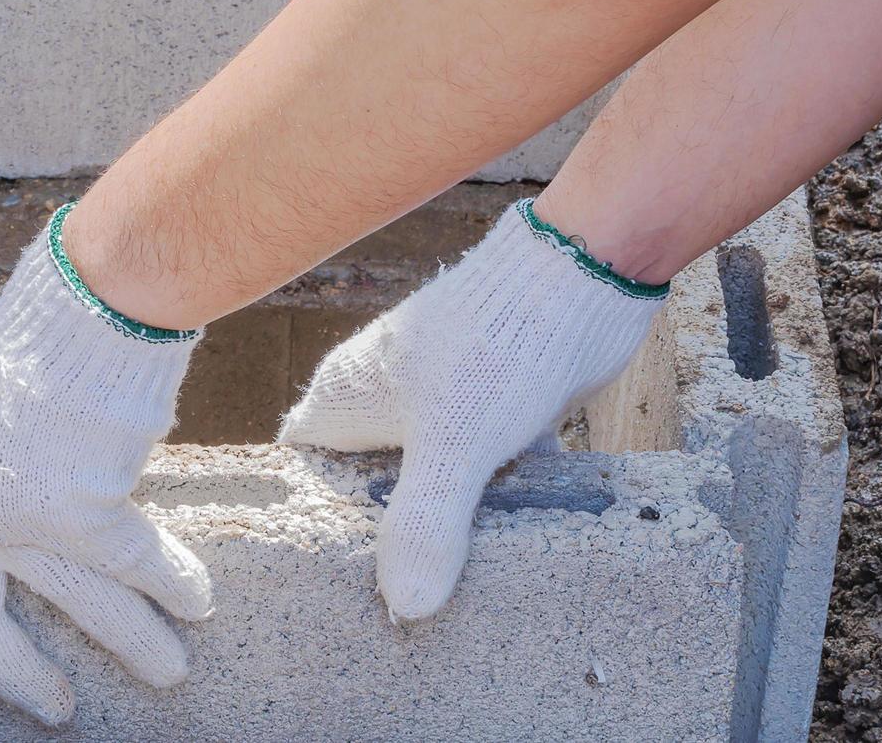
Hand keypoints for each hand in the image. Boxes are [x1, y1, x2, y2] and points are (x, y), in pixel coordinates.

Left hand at [0, 211, 211, 723]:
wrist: (95, 294)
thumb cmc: (46, 332)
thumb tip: (8, 504)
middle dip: (13, 674)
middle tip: (55, 705)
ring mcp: (12, 511)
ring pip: (74, 604)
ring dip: (129, 642)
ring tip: (171, 671)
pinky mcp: (80, 513)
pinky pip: (134, 569)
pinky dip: (174, 585)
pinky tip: (200, 598)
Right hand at [279, 200, 661, 620]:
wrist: (581, 275)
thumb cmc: (500, 347)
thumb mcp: (455, 443)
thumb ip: (425, 522)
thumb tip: (406, 607)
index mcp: (345, 396)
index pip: (300, 468)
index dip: (305, 518)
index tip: (325, 577)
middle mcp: (381, 396)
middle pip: (363, 480)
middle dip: (380, 535)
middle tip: (398, 598)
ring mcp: (437, 400)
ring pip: (423, 474)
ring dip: (438, 521)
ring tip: (449, 585)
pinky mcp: (488, 405)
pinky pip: (474, 467)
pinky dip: (487, 500)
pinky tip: (505, 541)